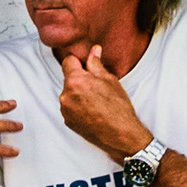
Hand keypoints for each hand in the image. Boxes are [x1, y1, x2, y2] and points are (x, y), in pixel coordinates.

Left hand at [58, 45, 149, 162]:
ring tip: (96, 101)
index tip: (87, 67)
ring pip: (69, 93)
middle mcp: (65, 95)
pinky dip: (78, 106)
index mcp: (75, 81)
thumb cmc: (118, 108)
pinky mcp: (67, 121)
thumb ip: (96, 63)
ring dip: (78, 93)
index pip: (68, 61)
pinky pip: (70, 107)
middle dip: (80, 79)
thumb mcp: (110, 80)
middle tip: (97, 87)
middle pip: (68, 78)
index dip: (79, 62)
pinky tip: (93, 111)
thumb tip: (93, 50)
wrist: (121, 135)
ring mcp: (65, 110)